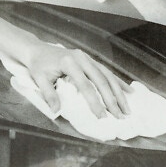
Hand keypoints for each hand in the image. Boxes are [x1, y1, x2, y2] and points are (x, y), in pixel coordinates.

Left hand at [18, 40, 132, 118]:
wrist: (37, 50)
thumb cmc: (38, 66)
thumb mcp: (40, 80)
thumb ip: (49, 95)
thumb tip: (57, 111)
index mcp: (69, 63)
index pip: (85, 86)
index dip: (95, 102)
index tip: (102, 116)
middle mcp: (82, 59)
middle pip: (101, 80)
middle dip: (112, 100)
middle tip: (120, 116)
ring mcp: (87, 58)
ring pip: (107, 76)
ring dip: (119, 92)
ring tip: (127, 108)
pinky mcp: (90, 59)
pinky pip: (106, 71)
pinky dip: (118, 82)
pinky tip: (128, 91)